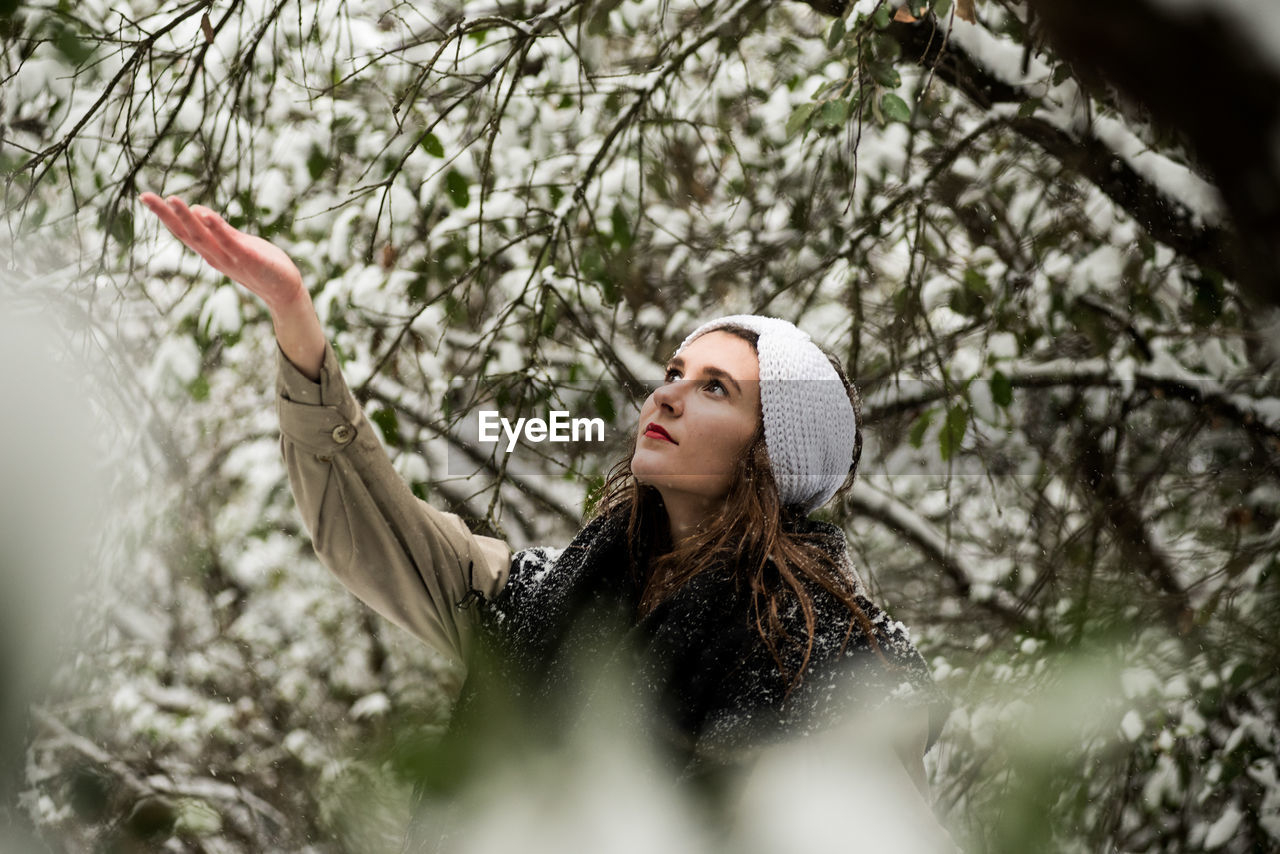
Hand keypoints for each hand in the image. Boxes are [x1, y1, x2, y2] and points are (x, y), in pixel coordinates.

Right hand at [140, 192, 324, 379]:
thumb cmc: (261, 264)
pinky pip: (230, 242)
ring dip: (187, 218)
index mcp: (212, 251)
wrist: (284, 290)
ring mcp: (231, 258)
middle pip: (186, 234)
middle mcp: (215, 256)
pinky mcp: (249, 259)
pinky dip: (217, 228)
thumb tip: (196, 211)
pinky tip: (205, 213)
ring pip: (204, 237)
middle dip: (166, 215)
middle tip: (145, 196)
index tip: (146, 197)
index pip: (183, 231)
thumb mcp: (236, 243)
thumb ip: (218, 230)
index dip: (164, 215)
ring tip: (173, 199)